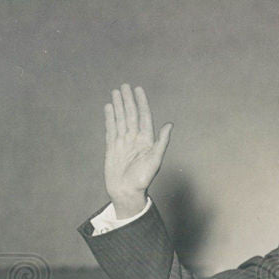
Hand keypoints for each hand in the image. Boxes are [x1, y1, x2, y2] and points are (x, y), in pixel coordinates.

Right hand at [104, 84, 172, 217]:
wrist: (126, 192)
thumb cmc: (143, 179)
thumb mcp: (155, 160)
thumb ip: (162, 142)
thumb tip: (170, 124)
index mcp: (146, 140)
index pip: (144, 116)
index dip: (141, 102)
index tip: (138, 89)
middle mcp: (135, 139)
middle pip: (131, 115)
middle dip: (128, 100)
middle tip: (124, 86)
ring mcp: (123, 142)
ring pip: (120, 119)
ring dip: (118, 106)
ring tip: (115, 92)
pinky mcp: (112, 148)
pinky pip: (111, 129)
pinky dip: (110, 118)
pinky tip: (108, 108)